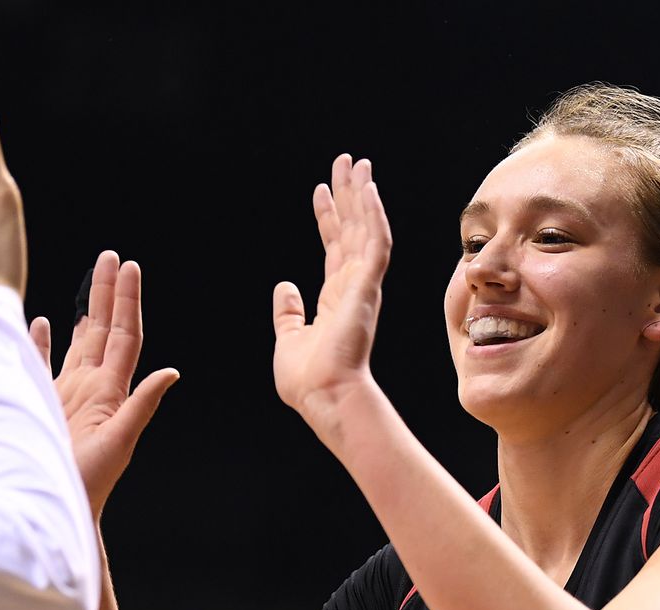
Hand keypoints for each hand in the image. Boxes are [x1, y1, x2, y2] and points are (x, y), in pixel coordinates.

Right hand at [30, 251, 177, 516]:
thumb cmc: (89, 483)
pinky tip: (41, 320)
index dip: (126, 301)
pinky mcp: (41, 404)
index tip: (130, 267)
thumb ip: (141, 405)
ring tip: (86, 280)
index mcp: (110, 391)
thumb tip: (172, 372)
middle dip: (106, 293)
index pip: (123, 336)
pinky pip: (40, 364)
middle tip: (110, 256)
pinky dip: (40, 342)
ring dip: (80, 311)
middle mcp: (90, 387)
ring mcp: (66, 395)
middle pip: (101, 330)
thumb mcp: (119, 442)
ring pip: (75, 342)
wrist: (56, 507)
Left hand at [271, 155, 391, 428]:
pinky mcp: (367, 288)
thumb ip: (289, 313)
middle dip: (349, 195)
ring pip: (366, 229)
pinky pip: (375, 244)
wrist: (323, 398)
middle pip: (352, 229)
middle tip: (346, 162)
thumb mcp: (288, 339)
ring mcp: (362, 286)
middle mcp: (353, 287)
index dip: (327, 217)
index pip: (333, 247)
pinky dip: (373, 216)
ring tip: (355, 163)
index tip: (320, 190)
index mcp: (335, 298)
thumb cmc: (308, 380)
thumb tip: (285, 287)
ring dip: (362, 195)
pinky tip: (368, 190)